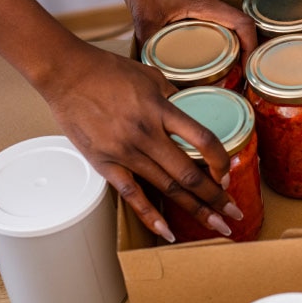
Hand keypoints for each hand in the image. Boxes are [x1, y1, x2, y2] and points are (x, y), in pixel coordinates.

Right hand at [35, 43, 244, 241]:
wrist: (67, 74)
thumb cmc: (108, 70)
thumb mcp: (151, 76)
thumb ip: (174, 98)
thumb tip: (193, 113)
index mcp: (161, 110)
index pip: (203, 140)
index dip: (221, 161)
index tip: (229, 173)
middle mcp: (146, 135)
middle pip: (188, 174)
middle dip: (216, 197)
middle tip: (234, 213)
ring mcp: (125, 152)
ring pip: (167, 188)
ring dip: (195, 209)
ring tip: (216, 226)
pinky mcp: (105, 164)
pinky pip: (132, 196)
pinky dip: (151, 217)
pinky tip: (168, 232)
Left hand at [119, 0, 257, 55]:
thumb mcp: (144, 17)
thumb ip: (148, 44)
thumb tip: (150, 67)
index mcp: (205, 4)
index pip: (242, 23)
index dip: (251, 45)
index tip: (247, 65)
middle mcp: (210, 0)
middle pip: (240, 25)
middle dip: (244, 49)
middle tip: (236, 72)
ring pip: (227, 21)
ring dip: (231, 41)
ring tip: (225, 65)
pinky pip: (214, 18)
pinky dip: (217, 33)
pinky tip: (203, 47)